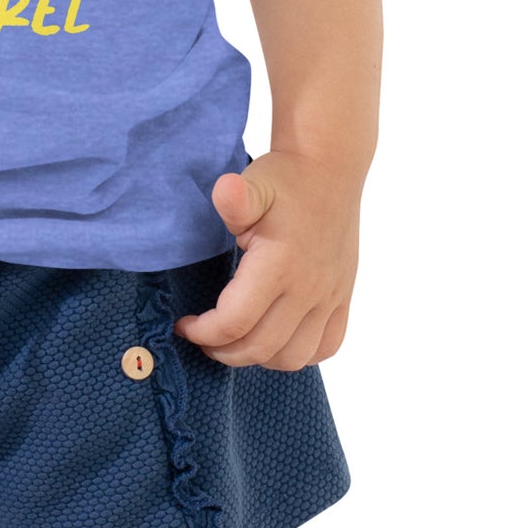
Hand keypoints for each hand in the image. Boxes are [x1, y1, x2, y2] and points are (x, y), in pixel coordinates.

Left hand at [172, 151, 361, 370]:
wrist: (329, 169)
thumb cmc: (285, 178)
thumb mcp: (254, 183)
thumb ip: (235, 198)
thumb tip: (225, 191)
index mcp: (280, 264)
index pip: (235, 322)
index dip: (203, 332)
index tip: (185, 324)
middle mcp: (308, 288)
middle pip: (260, 347)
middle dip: (222, 351)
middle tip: (203, 338)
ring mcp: (330, 296)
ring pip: (293, 357)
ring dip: (258, 358)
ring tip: (235, 342)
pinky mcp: (343, 297)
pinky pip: (326, 347)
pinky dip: (298, 354)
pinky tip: (275, 340)